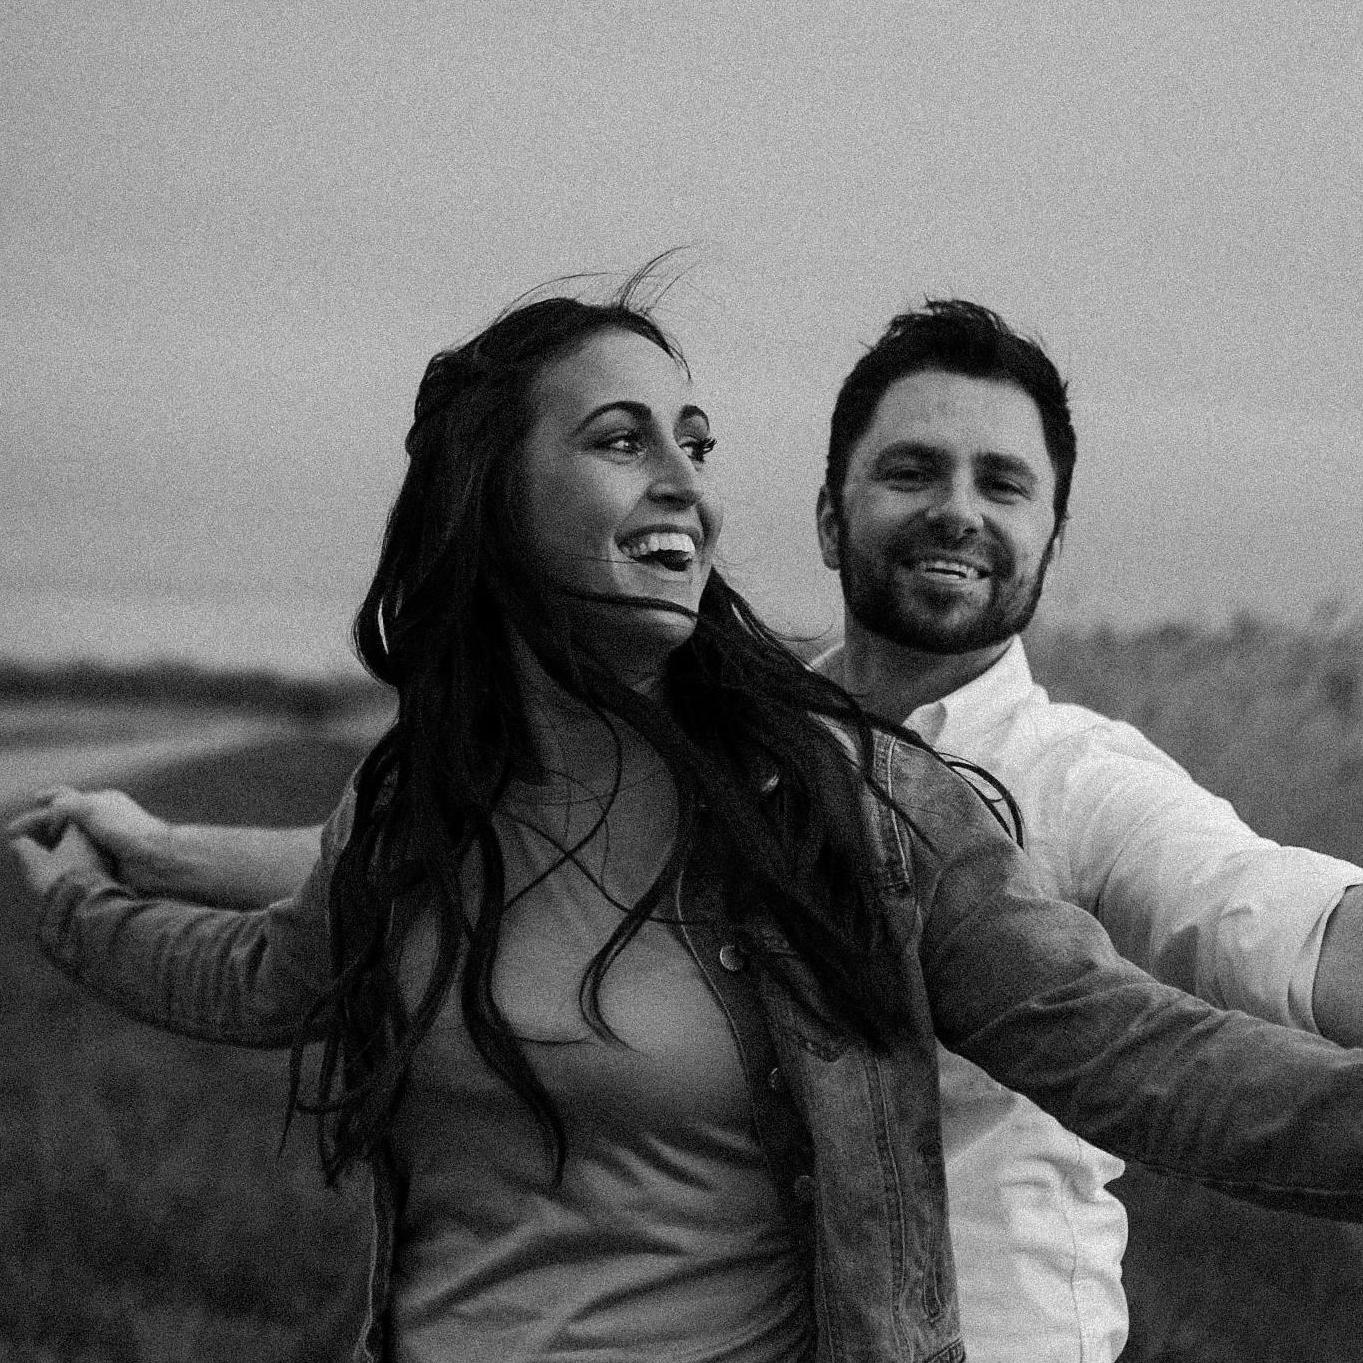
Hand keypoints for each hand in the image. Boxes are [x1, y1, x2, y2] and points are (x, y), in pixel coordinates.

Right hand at [5, 787, 172, 892]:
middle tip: (25, 833)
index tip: (35, 799)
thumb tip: (52, 808)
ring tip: (36, 851)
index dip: (50, 799)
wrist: (156, 858)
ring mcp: (106, 839)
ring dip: (55, 844)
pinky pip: (81, 857)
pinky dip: (67, 859)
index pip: (69, 797)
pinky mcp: (108, 859)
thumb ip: (67, 804)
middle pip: (68, 819)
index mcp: (102, 801)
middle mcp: (104, 818)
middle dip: (47, 824)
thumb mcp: (92, 808)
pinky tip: (57, 865)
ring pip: (73, 840)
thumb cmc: (127, 830)